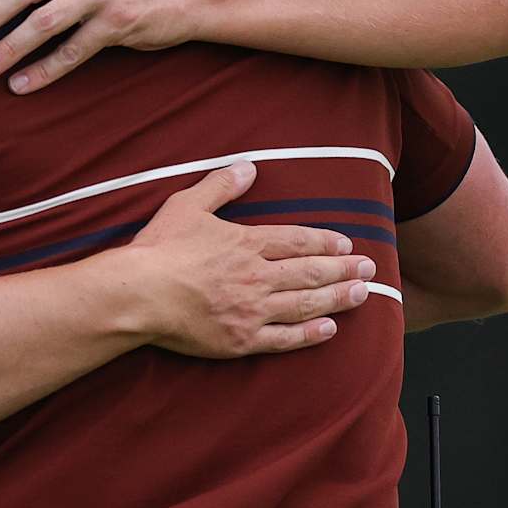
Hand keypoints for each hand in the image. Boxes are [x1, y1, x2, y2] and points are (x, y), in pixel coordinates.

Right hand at [121, 162, 374, 357]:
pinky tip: (329, 329)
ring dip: (337, 298)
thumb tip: (249, 167)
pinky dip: (309, 334)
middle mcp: (257, 276)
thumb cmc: (159, 249)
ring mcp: (252, 310)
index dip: (325, 242)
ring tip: (361, 294)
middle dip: (343, 269)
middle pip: (310, 272)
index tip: (347, 244)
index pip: (297, 241)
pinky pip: (284, 338)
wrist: (139, 294)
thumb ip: (221, 185)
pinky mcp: (241, 340)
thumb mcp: (187, 205)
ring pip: (305, 304)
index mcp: (246, 243)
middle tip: (368, 268)